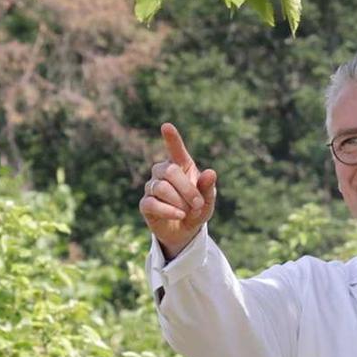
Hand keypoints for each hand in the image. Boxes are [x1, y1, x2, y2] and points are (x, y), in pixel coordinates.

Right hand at [141, 121, 217, 255]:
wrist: (185, 231)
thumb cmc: (197, 209)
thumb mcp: (207, 200)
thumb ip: (208, 187)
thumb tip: (211, 172)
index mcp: (181, 166)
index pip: (175, 150)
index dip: (171, 138)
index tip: (166, 126)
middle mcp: (163, 172)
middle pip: (170, 171)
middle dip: (187, 189)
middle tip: (198, 204)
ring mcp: (152, 186)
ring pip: (162, 188)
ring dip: (179, 201)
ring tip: (188, 212)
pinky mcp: (145, 204)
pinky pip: (153, 203)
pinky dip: (168, 210)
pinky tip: (179, 215)